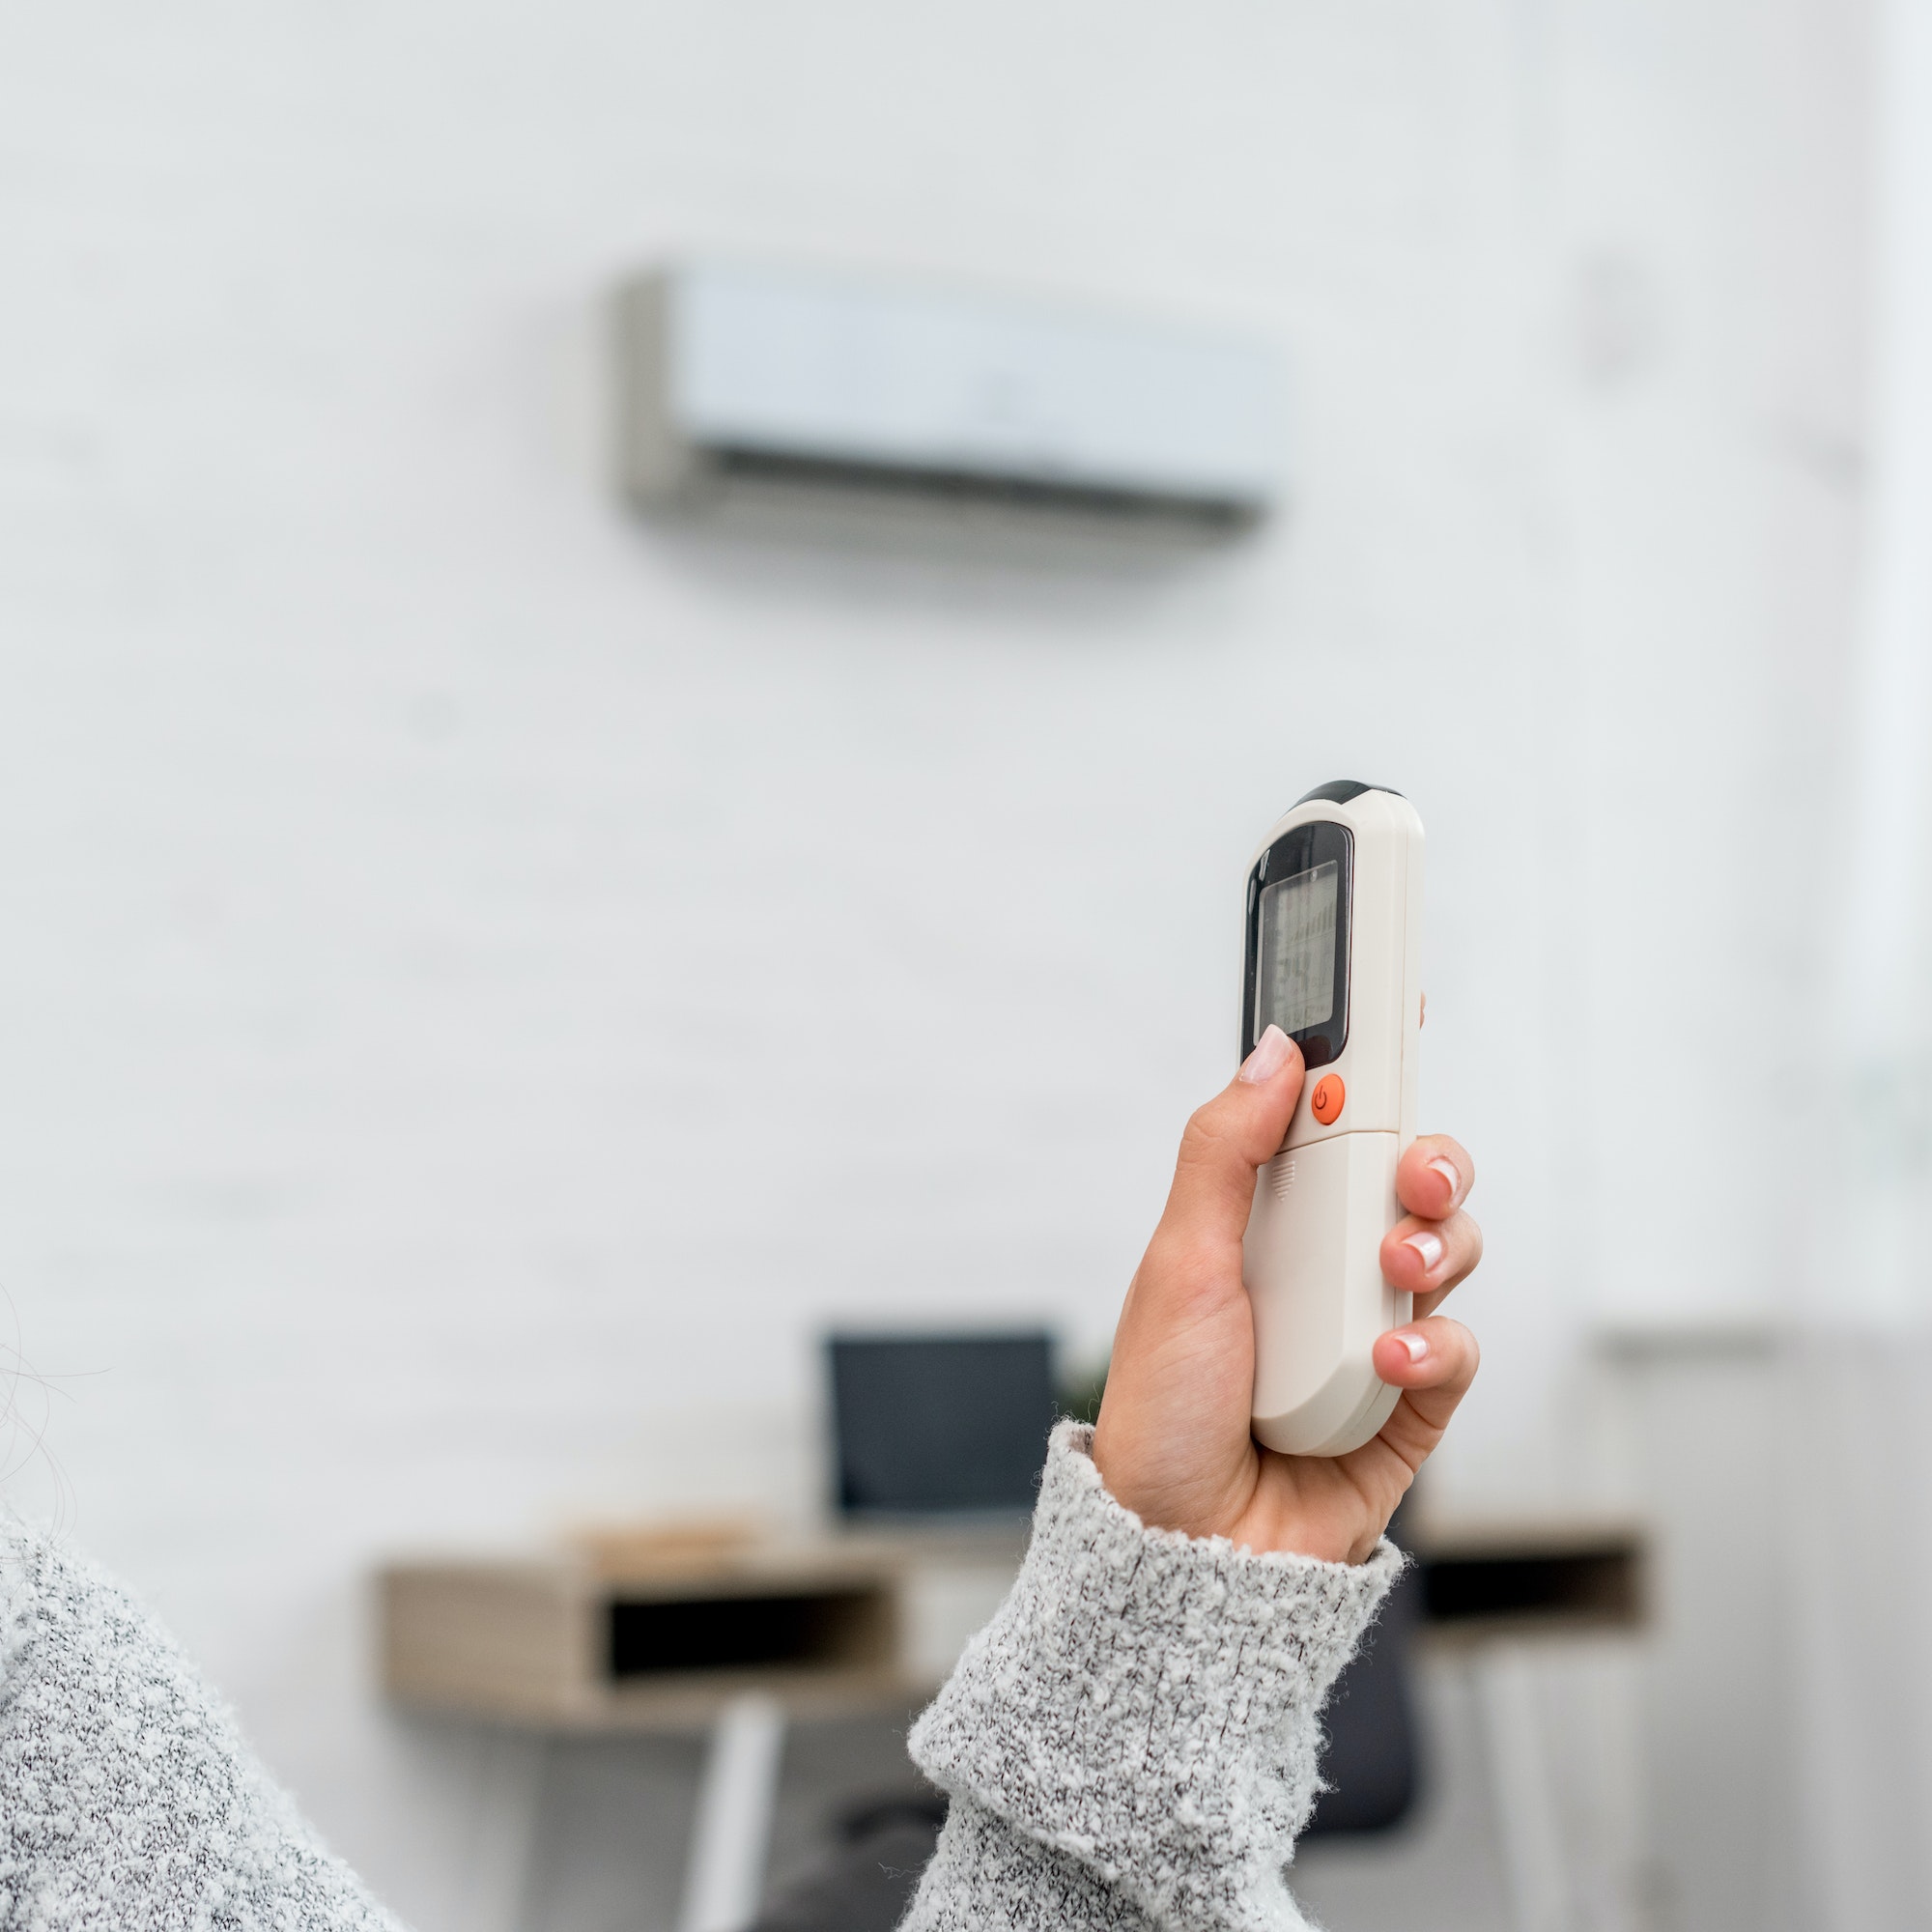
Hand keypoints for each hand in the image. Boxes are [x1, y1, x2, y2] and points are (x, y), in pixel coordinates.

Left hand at [1091, 1025, 1481, 1564]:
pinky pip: (1458, 1353)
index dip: (1371, 1073)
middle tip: (1411, 1174)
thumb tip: (1276, 1051)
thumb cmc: (1163, 1406)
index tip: (1400, 1010)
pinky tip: (1387, 1367)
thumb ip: (1225, 1149)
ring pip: (1450, 1254)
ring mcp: (1371, 1336)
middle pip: (1413, 1182)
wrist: (1180, 1546)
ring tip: (1393, 1276)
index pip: (1330, 1130)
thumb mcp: (1179, 1261)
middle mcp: (1325, 1270)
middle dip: (1430, 1162)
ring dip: (1439, 1249)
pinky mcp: (1410, 1408)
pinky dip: (1436, 1351)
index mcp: (1265, 1224)